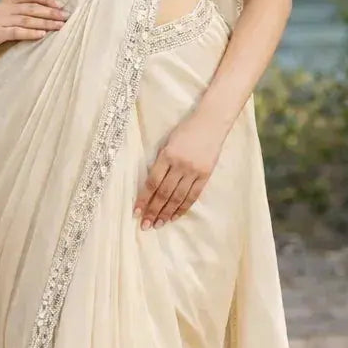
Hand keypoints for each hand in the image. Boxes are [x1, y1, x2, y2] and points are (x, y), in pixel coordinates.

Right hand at [0, 0, 67, 58]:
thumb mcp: (7, 14)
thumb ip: (22, 11)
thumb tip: (49, 12)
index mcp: (8, 0)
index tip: (60, 5)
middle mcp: (4, 7)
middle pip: (31, 7)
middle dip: (50, 12)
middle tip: (65, 17)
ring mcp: (0, 20)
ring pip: (26, 19)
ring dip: (45, 23)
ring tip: (58, 26)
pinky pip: (16, 32)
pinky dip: (31, 33)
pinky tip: (42, 34)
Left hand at [133, 112, 226, 228]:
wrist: (211, 122)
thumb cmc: (186, 131)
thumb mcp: (167, 143)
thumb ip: (161, 163)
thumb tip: (152, 186)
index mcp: (167, 155)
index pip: (152, 183)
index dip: (143, 199)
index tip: (136, 212)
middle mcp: (180, 165)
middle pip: (163, 193)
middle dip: (153, 211)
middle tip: (145, 225)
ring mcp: (193, 171)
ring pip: (177, 197)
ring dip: (166, 213)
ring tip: (158, 225)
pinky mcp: (205, 175)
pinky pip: (192, 196)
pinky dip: (183, 208)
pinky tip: (174, 216)